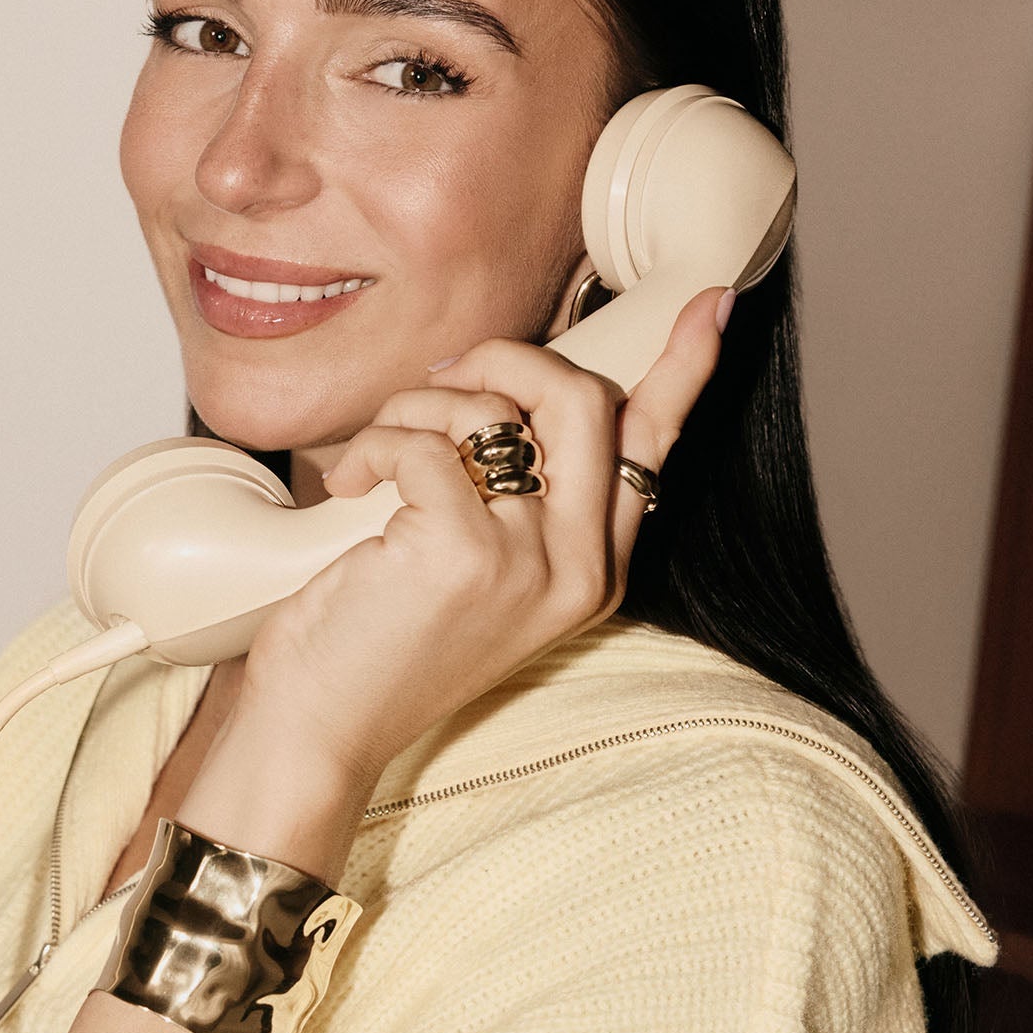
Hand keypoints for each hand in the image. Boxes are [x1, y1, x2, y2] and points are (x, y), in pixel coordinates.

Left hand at [235, 285, 731, 785]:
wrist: (320, 728)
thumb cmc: (381, 641)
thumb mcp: (474, 567)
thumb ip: (516, 493)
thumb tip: (510, 387)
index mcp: (593, 569)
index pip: (654, 447)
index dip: (683, 367)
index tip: (712, 305)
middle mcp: (578, 568)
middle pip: (582, 398)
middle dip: (503, 358)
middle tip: (438, 383)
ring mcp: (529, 564)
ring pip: (492, 409)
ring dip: (416, 407)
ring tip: (375, 456)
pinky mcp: (465, 553)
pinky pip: (427, 441)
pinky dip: (375, 444)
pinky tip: (350, 485)